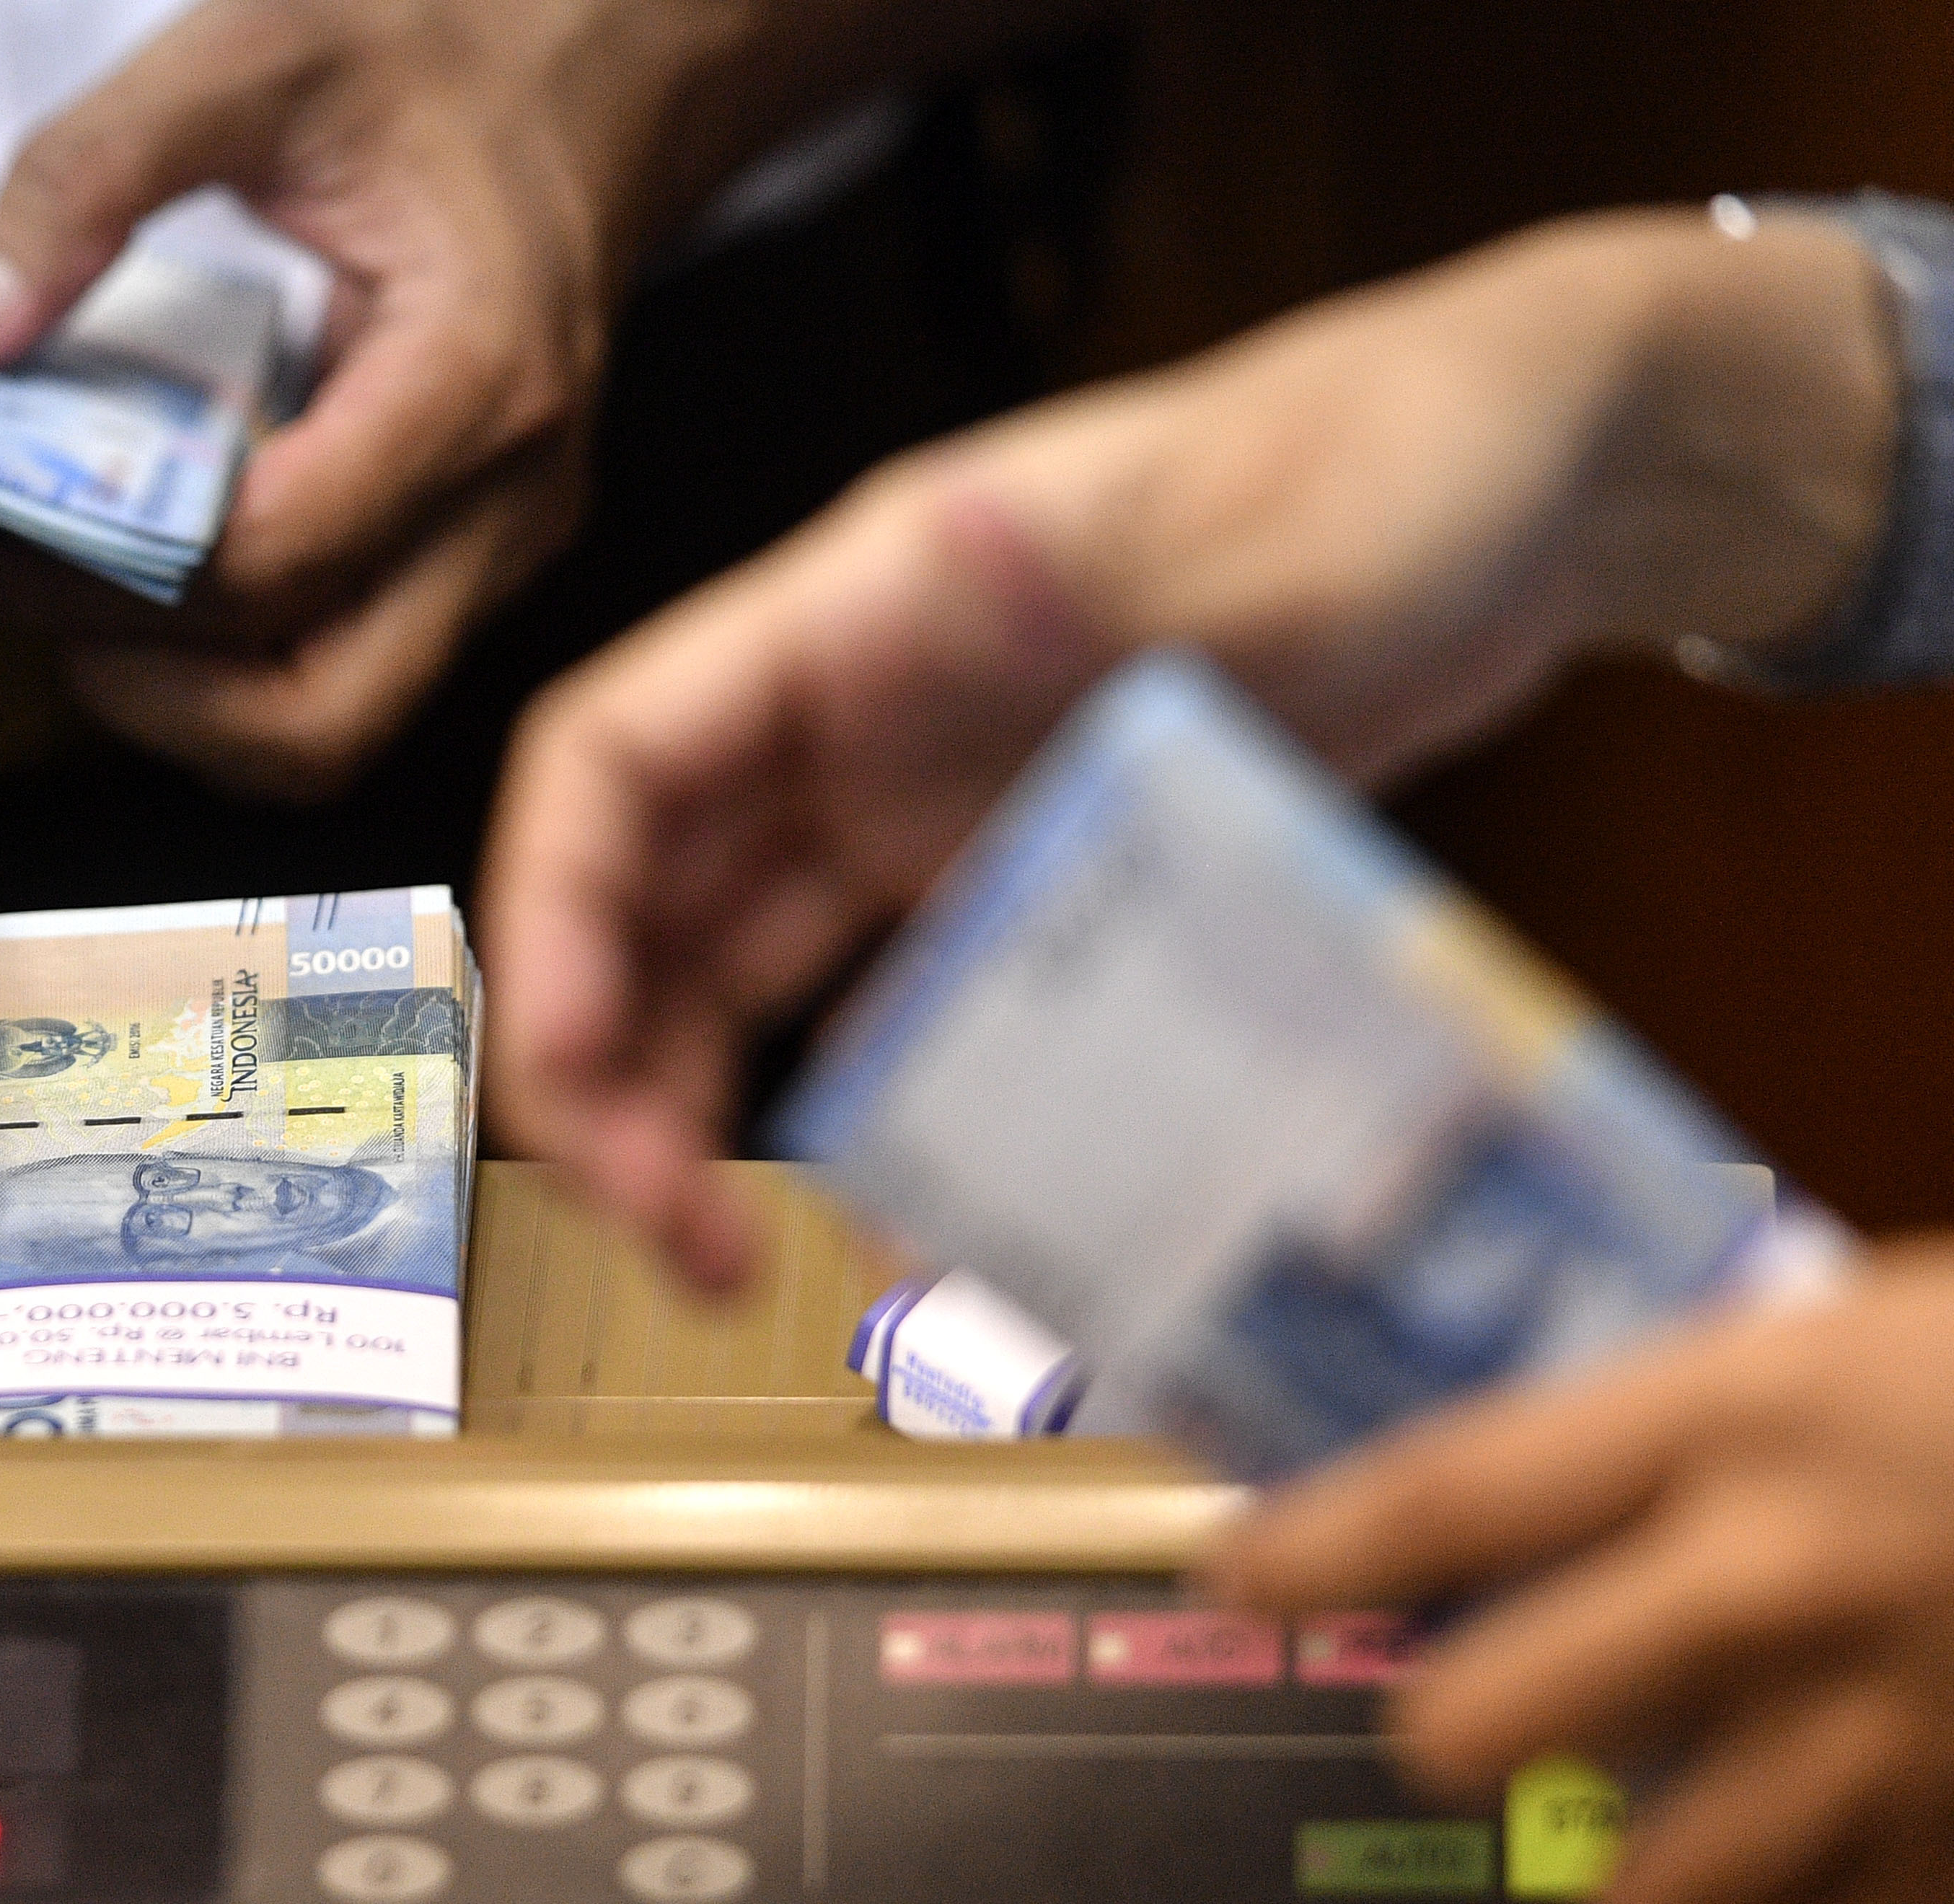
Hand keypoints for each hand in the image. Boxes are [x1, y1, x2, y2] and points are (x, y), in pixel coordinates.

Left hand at [0, 0, 1010, 798]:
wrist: (596, 60)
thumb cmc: (444, 48)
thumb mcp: (247, 55)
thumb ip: (88, 178)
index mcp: (474, 385)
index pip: (273, 564)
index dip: (95, 584)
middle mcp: (508, 503)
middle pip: (320, 714)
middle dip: (142, 694)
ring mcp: (500, 545)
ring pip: (333, 721)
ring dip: (181, 699)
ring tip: (48, 596)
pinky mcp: (470, 555)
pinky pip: (342, 664)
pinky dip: (225, 660)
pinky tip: (131, 569)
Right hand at [481, 209, 1899, 1290]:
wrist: (1525, 501)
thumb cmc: (1389, 467)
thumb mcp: (1241, 519)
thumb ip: (1083, 563)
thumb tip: (922, 563)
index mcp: (853, 615)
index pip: (612, 756)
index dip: (551, 915)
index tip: (571, 1071)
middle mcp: (854, 717)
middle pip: (643, 895)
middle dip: (606, 1069)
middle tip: (664, 1240)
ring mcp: (929, 800)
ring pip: (731, 970)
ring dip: (690, 1108)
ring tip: (723, 1262)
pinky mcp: (1016, 874)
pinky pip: (888, 1010)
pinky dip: (861, 1113)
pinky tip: (887, 1218)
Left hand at [1209, 1252, 1953, 1903]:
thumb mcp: (1843, 1345)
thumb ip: (1677, 1436)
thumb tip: (1498, 1516)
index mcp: (1741, 1419)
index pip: (1458, 1492)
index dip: (1320, 1547)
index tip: (1234, 1572)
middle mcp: (1788, 1585)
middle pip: (1502, 1720)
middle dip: (1447, 1742)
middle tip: (1444, 1736)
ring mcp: (1894, 1740)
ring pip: (1655, 1886)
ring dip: (1616, 1881)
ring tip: (1620, 1849)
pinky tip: (1776, 1883)